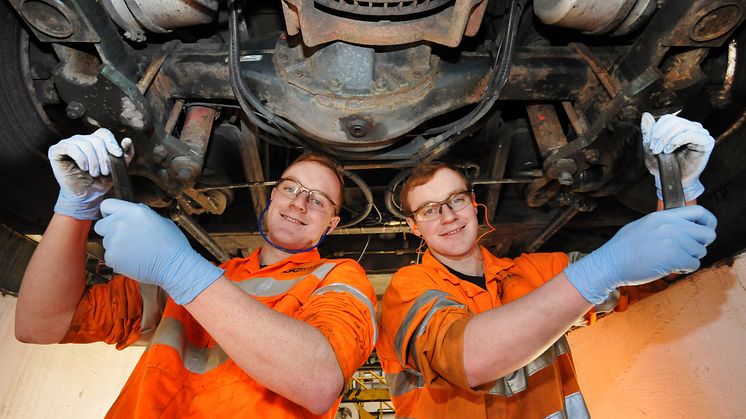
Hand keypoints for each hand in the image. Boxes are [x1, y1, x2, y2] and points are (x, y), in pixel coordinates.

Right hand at [49, 128, 133, 219]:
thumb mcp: (117, 168)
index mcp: (95, 141)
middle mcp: (81, 140)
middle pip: (96, 140)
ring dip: (93, 161)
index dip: (111, 143)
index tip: (117, 155)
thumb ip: (125, 154)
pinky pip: (71, 147)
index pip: (104, 133)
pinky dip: (81, 158)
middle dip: (103, 157)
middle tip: (104, 172)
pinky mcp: (57, 150)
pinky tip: (84, 168)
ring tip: (94, 173)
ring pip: (85, 144)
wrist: (86, 196)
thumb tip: (128, 140)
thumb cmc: (100, 181)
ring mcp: (68, 143)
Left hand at [94, 199, 224, 303]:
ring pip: (106, 242)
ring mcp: (113, 241)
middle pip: (100, 225)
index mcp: (133, 211)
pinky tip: (134, 261)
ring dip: (116, 246)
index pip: (106, 205)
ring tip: (135, 252)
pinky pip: (109, 257)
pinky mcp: (111, 258)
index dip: (109, 213)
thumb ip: (140, 214)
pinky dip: (119, 260)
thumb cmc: (172, 243)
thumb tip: (131, 214)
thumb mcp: (160, 219)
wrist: (174, 266)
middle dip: (109, 231)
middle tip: (125, 238)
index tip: (112, 219)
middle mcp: (119, 223)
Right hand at [564, 205, 716, 303]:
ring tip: (674, 260)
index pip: (699, 211)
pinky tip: (672, 268)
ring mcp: (674, 242)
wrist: (611, 263)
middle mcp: (672, 226)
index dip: (708, 222)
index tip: (705, 229)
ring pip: (700, 251)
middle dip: (701, 244)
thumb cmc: (622, 248)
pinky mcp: (674, 258)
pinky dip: (685, 269)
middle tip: (688, 250)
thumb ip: (663, 223)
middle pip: (707, 233)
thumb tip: (679, 227)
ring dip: (690, 258)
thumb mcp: (642, 225)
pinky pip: (694, 264)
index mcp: (663, 216)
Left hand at [641, 112, 714, 201]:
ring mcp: (701, 133)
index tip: (650, 144)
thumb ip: (648, 131)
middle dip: (660, 134)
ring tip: (661, 151)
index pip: (668, 118)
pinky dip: (676, 141)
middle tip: (654, 148)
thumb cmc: (663, 165)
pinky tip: (669, 150)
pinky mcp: (707, 142)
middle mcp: (693, 127)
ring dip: (666, 138)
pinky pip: (691, 134)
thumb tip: (646, 115)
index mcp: (681, 126)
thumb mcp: (650, 147)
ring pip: (681, 126)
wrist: (671, 180)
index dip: (656, 129)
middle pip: (674, 121)